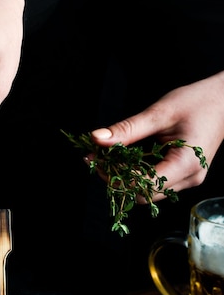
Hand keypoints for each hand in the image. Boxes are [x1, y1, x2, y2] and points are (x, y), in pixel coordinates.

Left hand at [91, 71, 223, 201]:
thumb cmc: (199, 101)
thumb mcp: (160, 112)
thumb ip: (128, 129)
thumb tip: (97, 139)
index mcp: (186, 163)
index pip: (143, 184)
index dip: (115, 176)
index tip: (95, 160)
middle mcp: (189, 178)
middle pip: (143, 194)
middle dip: (117, 179)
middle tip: (98, 159)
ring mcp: (188, 180)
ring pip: (148, 192)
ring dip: (125, 178)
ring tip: (108, 158)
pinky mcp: (184, 176)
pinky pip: (156, 183)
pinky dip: (137, 174)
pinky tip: (124, 159)